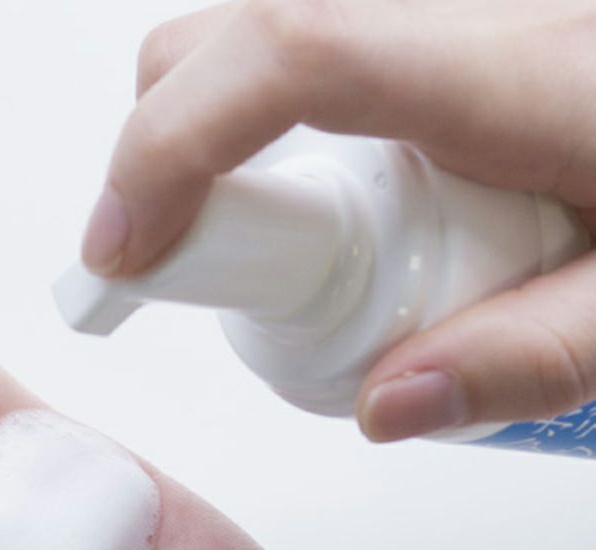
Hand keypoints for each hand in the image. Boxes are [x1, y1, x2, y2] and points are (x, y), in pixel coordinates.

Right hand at [83, 0, 595, 442]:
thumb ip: (532, 359)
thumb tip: (384, 408)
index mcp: (513, 69)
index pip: (286, 57)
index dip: (166, 147)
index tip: (120, 254)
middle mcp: (462, 13)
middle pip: (232, 34)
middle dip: (163, 152)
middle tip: (190, 268)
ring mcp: (444, 17)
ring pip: (255, 39)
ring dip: (210, 144)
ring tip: (264, 248)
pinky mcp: (442, 35)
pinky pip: (305, 62)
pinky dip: (262, 129)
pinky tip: (323, 206)